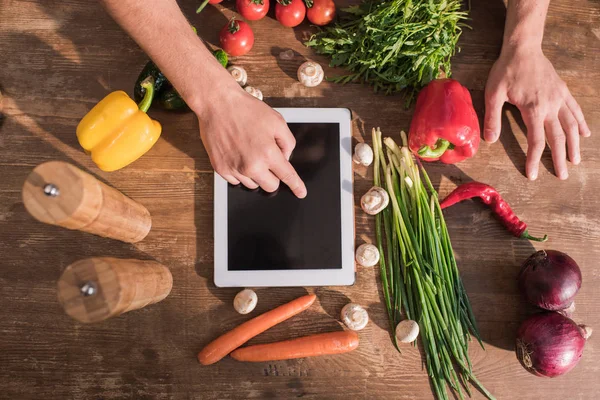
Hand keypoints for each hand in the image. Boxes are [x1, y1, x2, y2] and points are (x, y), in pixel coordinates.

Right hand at [197, 83, 306, 197]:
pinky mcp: (221, 169)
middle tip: (268, 160)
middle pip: (270, 186)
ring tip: (250, 152)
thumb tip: (285, 158)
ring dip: (256, 174)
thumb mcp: (277, 121)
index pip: (286, 176)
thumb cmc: (246, 110)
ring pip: (253, 184)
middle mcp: (251, 165)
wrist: (218, 104)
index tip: (301, 192)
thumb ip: (288, 142)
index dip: (296, 186)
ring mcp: (234, 169)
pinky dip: (240, 172)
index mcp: (268, 153)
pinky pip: (236, 181)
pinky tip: (238, 155)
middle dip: (273, 176)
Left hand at [484, 46, 590, 179]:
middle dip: (559, 158)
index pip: (536, 140)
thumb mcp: (493, 93)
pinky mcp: (563, 90)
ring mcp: (559, 98)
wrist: (523, 48)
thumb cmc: (506, 71)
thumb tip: (490, 140)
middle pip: (558, 137)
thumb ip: (493, 117)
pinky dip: (581, 123)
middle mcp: (551, 106)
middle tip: (562, 176)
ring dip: (574, 145)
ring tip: (575, 160)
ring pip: (571, 125)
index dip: (534, 159)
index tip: (533, 175)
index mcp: (534, 109)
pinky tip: (585, 134)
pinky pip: (575, 110)